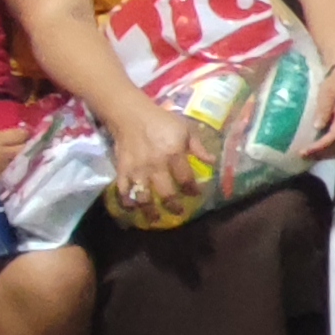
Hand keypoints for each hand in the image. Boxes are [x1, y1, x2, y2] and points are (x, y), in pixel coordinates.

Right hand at [109, 100, 199, 217]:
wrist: (131, 115)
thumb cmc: (162, 121)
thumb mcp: (185, 130)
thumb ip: (198, 147)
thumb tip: (213, 162)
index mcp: (173, 153)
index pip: (186, 179)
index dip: (192, 190)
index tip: (196, 194)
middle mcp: (155, 165)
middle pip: (165, 193)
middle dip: (174, 206)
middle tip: (179, 212)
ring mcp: (137, 170)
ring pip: (143, 198)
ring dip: (150, 211)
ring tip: (155, 219)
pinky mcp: (122, 171)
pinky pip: (123, 192)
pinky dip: (127, 203)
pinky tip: (133, 209)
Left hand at [296, 62, 334, 160]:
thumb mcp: (327, 92)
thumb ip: (323, 109)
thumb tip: (317, 127)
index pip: (334, 137)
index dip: (320, 147)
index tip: (304, 151)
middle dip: (322, 153)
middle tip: (303, 156)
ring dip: (327, 154)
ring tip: (310, 155)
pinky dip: (333, 149)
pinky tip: (321, 150)